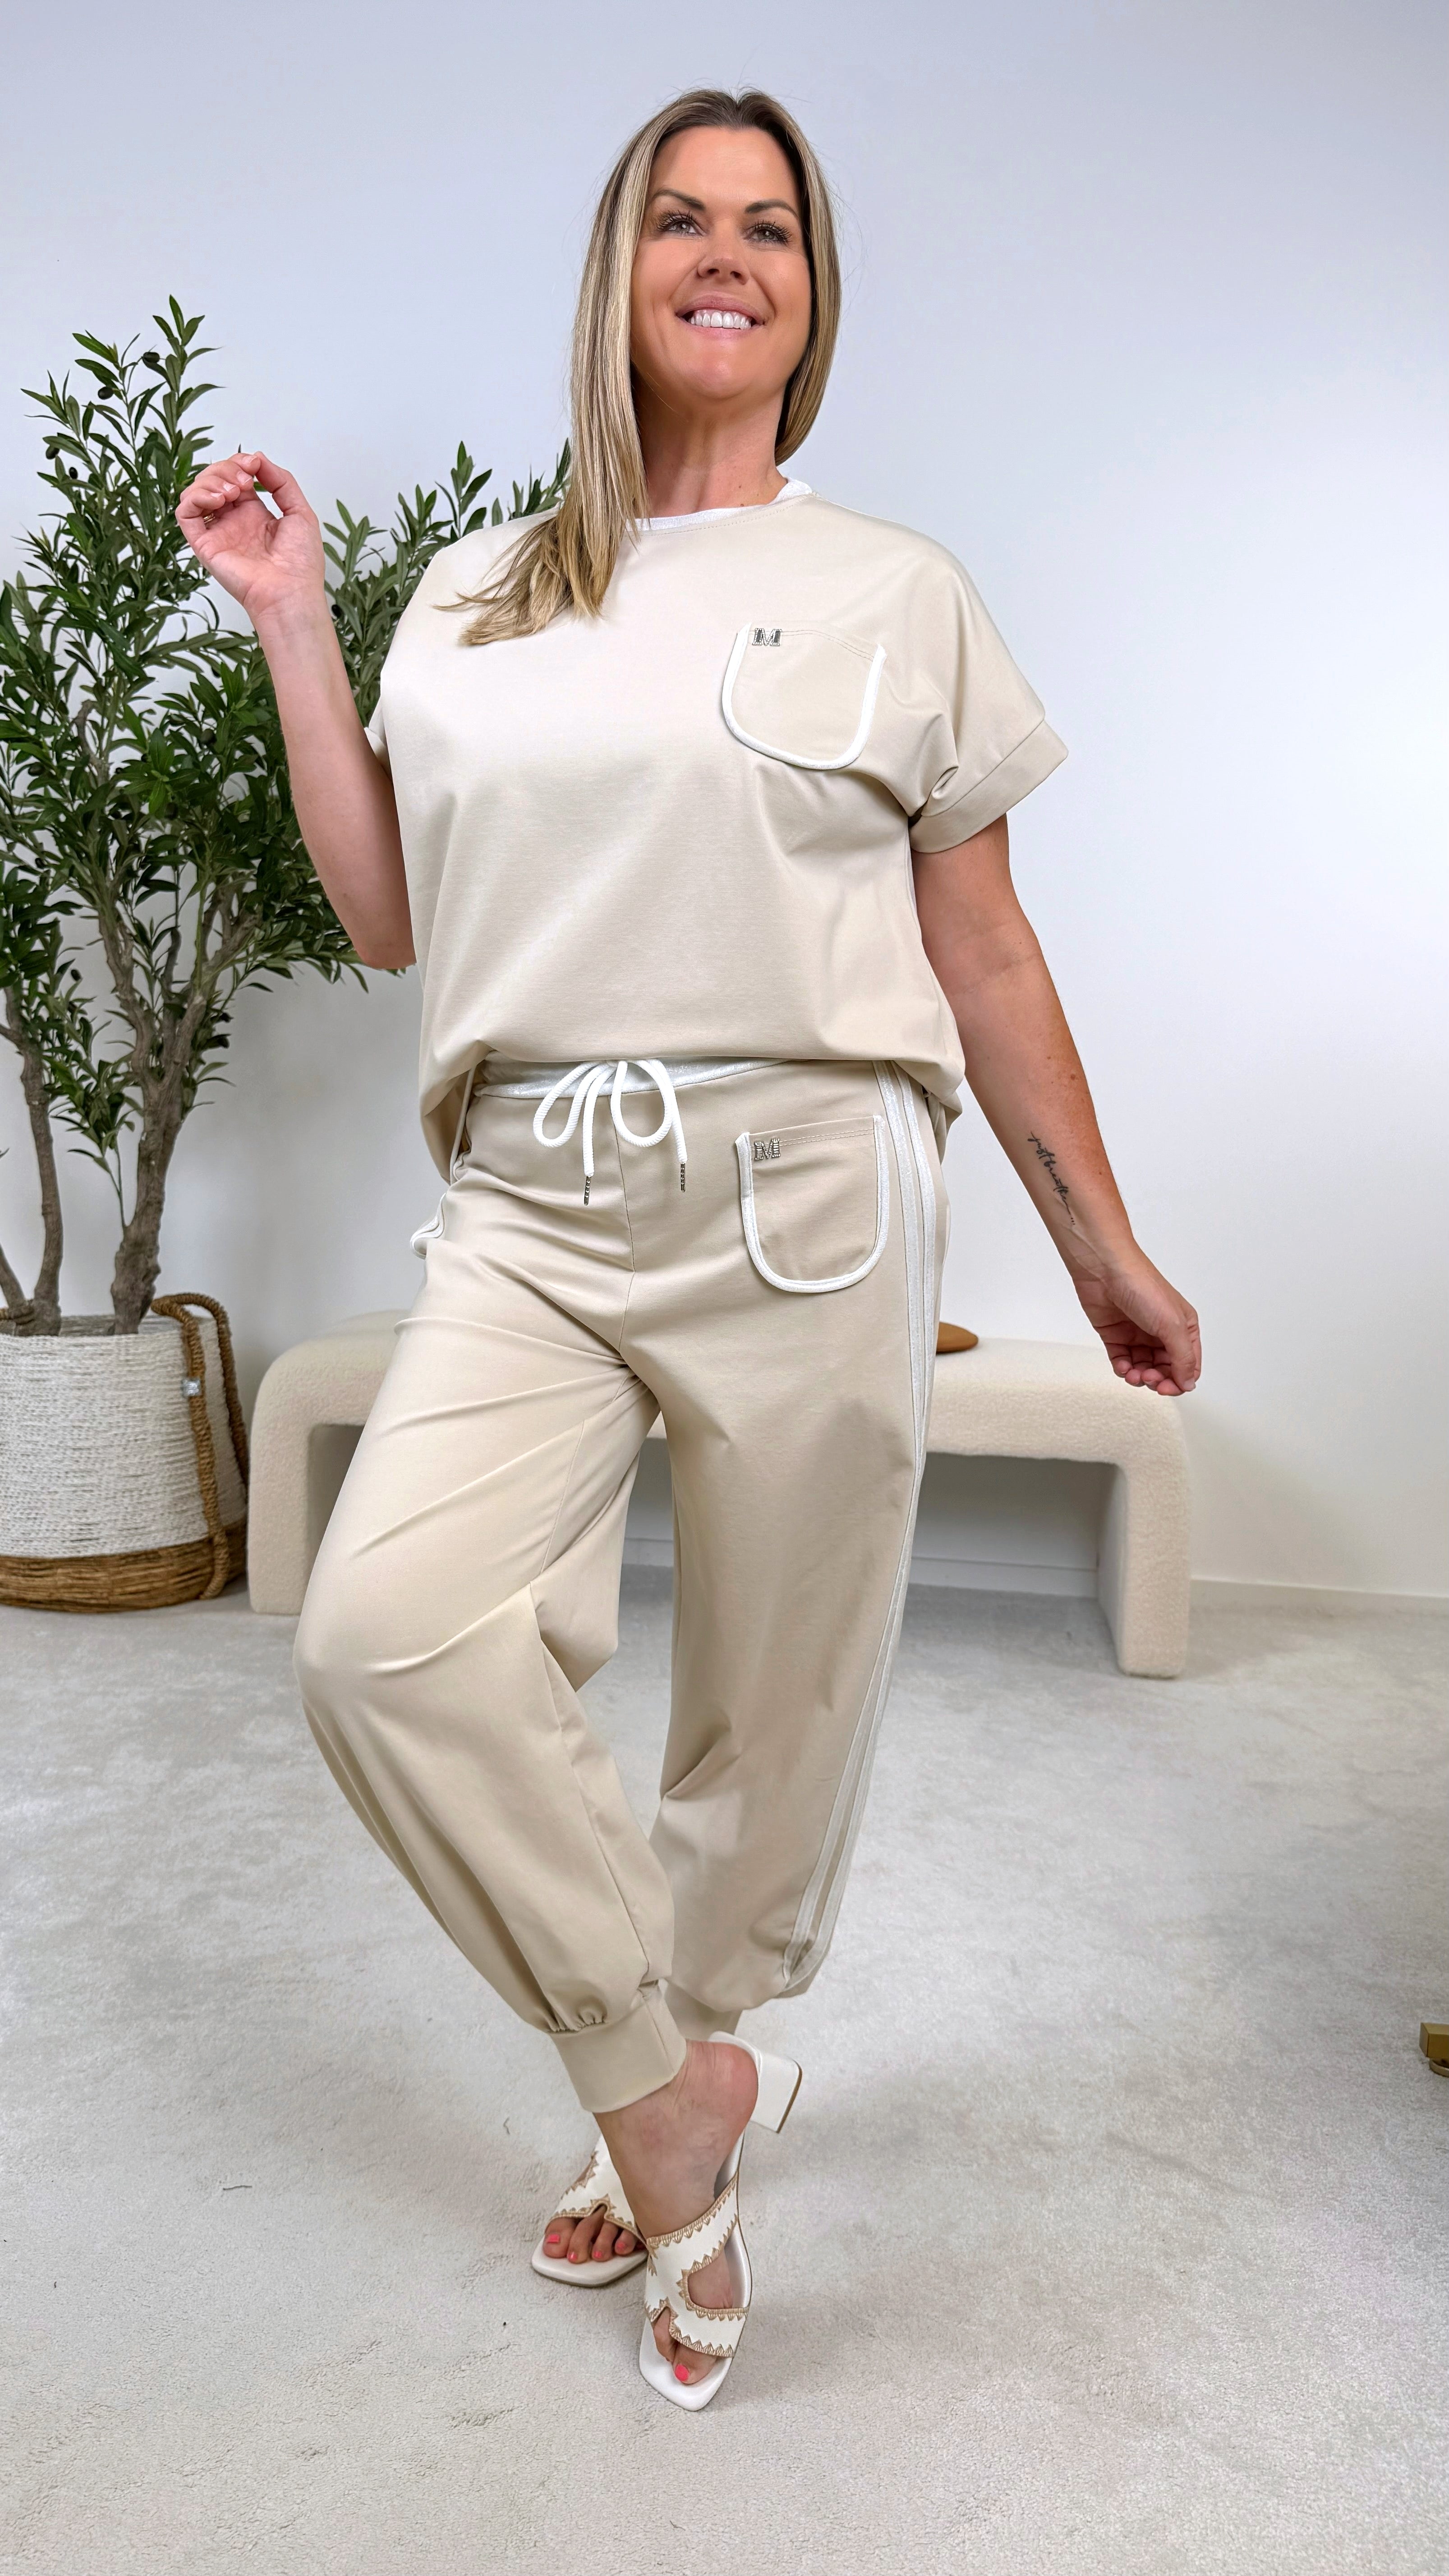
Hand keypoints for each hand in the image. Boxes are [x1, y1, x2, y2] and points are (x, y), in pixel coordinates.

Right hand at [175, 450, 326, 630]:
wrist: (291, 592)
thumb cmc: (301, 563)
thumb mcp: (300, 512)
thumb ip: (281, 482)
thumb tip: (258, 458)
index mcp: (255, 514)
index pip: (235, 477)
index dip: (240, 463)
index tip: (253, 465)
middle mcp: (233, 521)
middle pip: (214, 480)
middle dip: (226, 468)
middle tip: (245, 481)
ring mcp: (218, 532)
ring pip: (196, 492)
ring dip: (211, 480)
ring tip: (233, 492)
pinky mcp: (204, 545)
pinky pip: (185, 514)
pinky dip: (195, 497)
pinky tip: (218, 500)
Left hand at [1074, 1252, 1199, 1395]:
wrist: (1104, 1269)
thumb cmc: (1142, 1286)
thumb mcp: (1172, 1324)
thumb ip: (1183, 1357)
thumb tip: (1188, 1383)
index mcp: (1184, 1328)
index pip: (1188, 1365)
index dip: (1180, 1381)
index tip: (1167, 1388)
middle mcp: (1163, 1332)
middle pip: (1166, 1370)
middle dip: (1158, 1380)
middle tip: (1150, 1379)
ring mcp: (1139, 1335)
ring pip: (1144, 1369)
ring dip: (1139, 1377)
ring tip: (1133, 1373)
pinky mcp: (1117, 1337)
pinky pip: (1123, 1362)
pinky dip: (1123, 1369)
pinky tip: (1123, 1365)